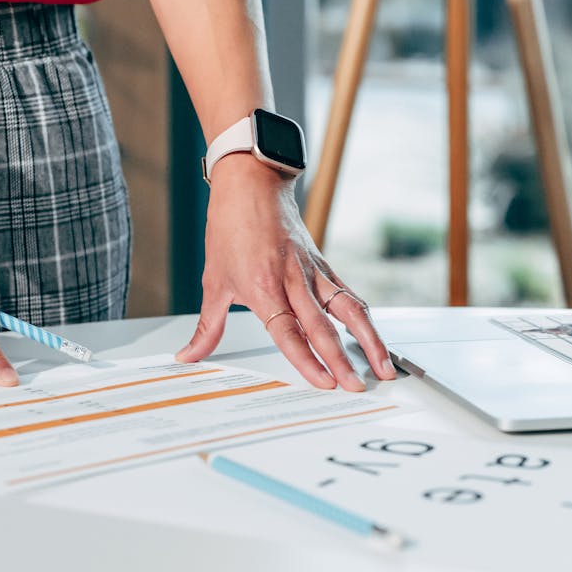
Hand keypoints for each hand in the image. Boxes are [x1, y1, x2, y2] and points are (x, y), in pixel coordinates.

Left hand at [175, 154, 395, 390]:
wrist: (251, 184)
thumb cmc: (230, 227)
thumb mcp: (213, 280)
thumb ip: (208, 326)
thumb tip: (188, 356)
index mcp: (262, 286)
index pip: (287, 331)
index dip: (306, 358)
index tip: (324, 382)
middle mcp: (292, 280)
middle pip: (322, 326)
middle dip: (341, 360)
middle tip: (356, 387)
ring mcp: (313, 272)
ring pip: (348, 310)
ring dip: (369, 340)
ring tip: (383, 367)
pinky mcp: (325, 266)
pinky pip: (350, 296)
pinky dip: (365, 319)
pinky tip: (376, 339)